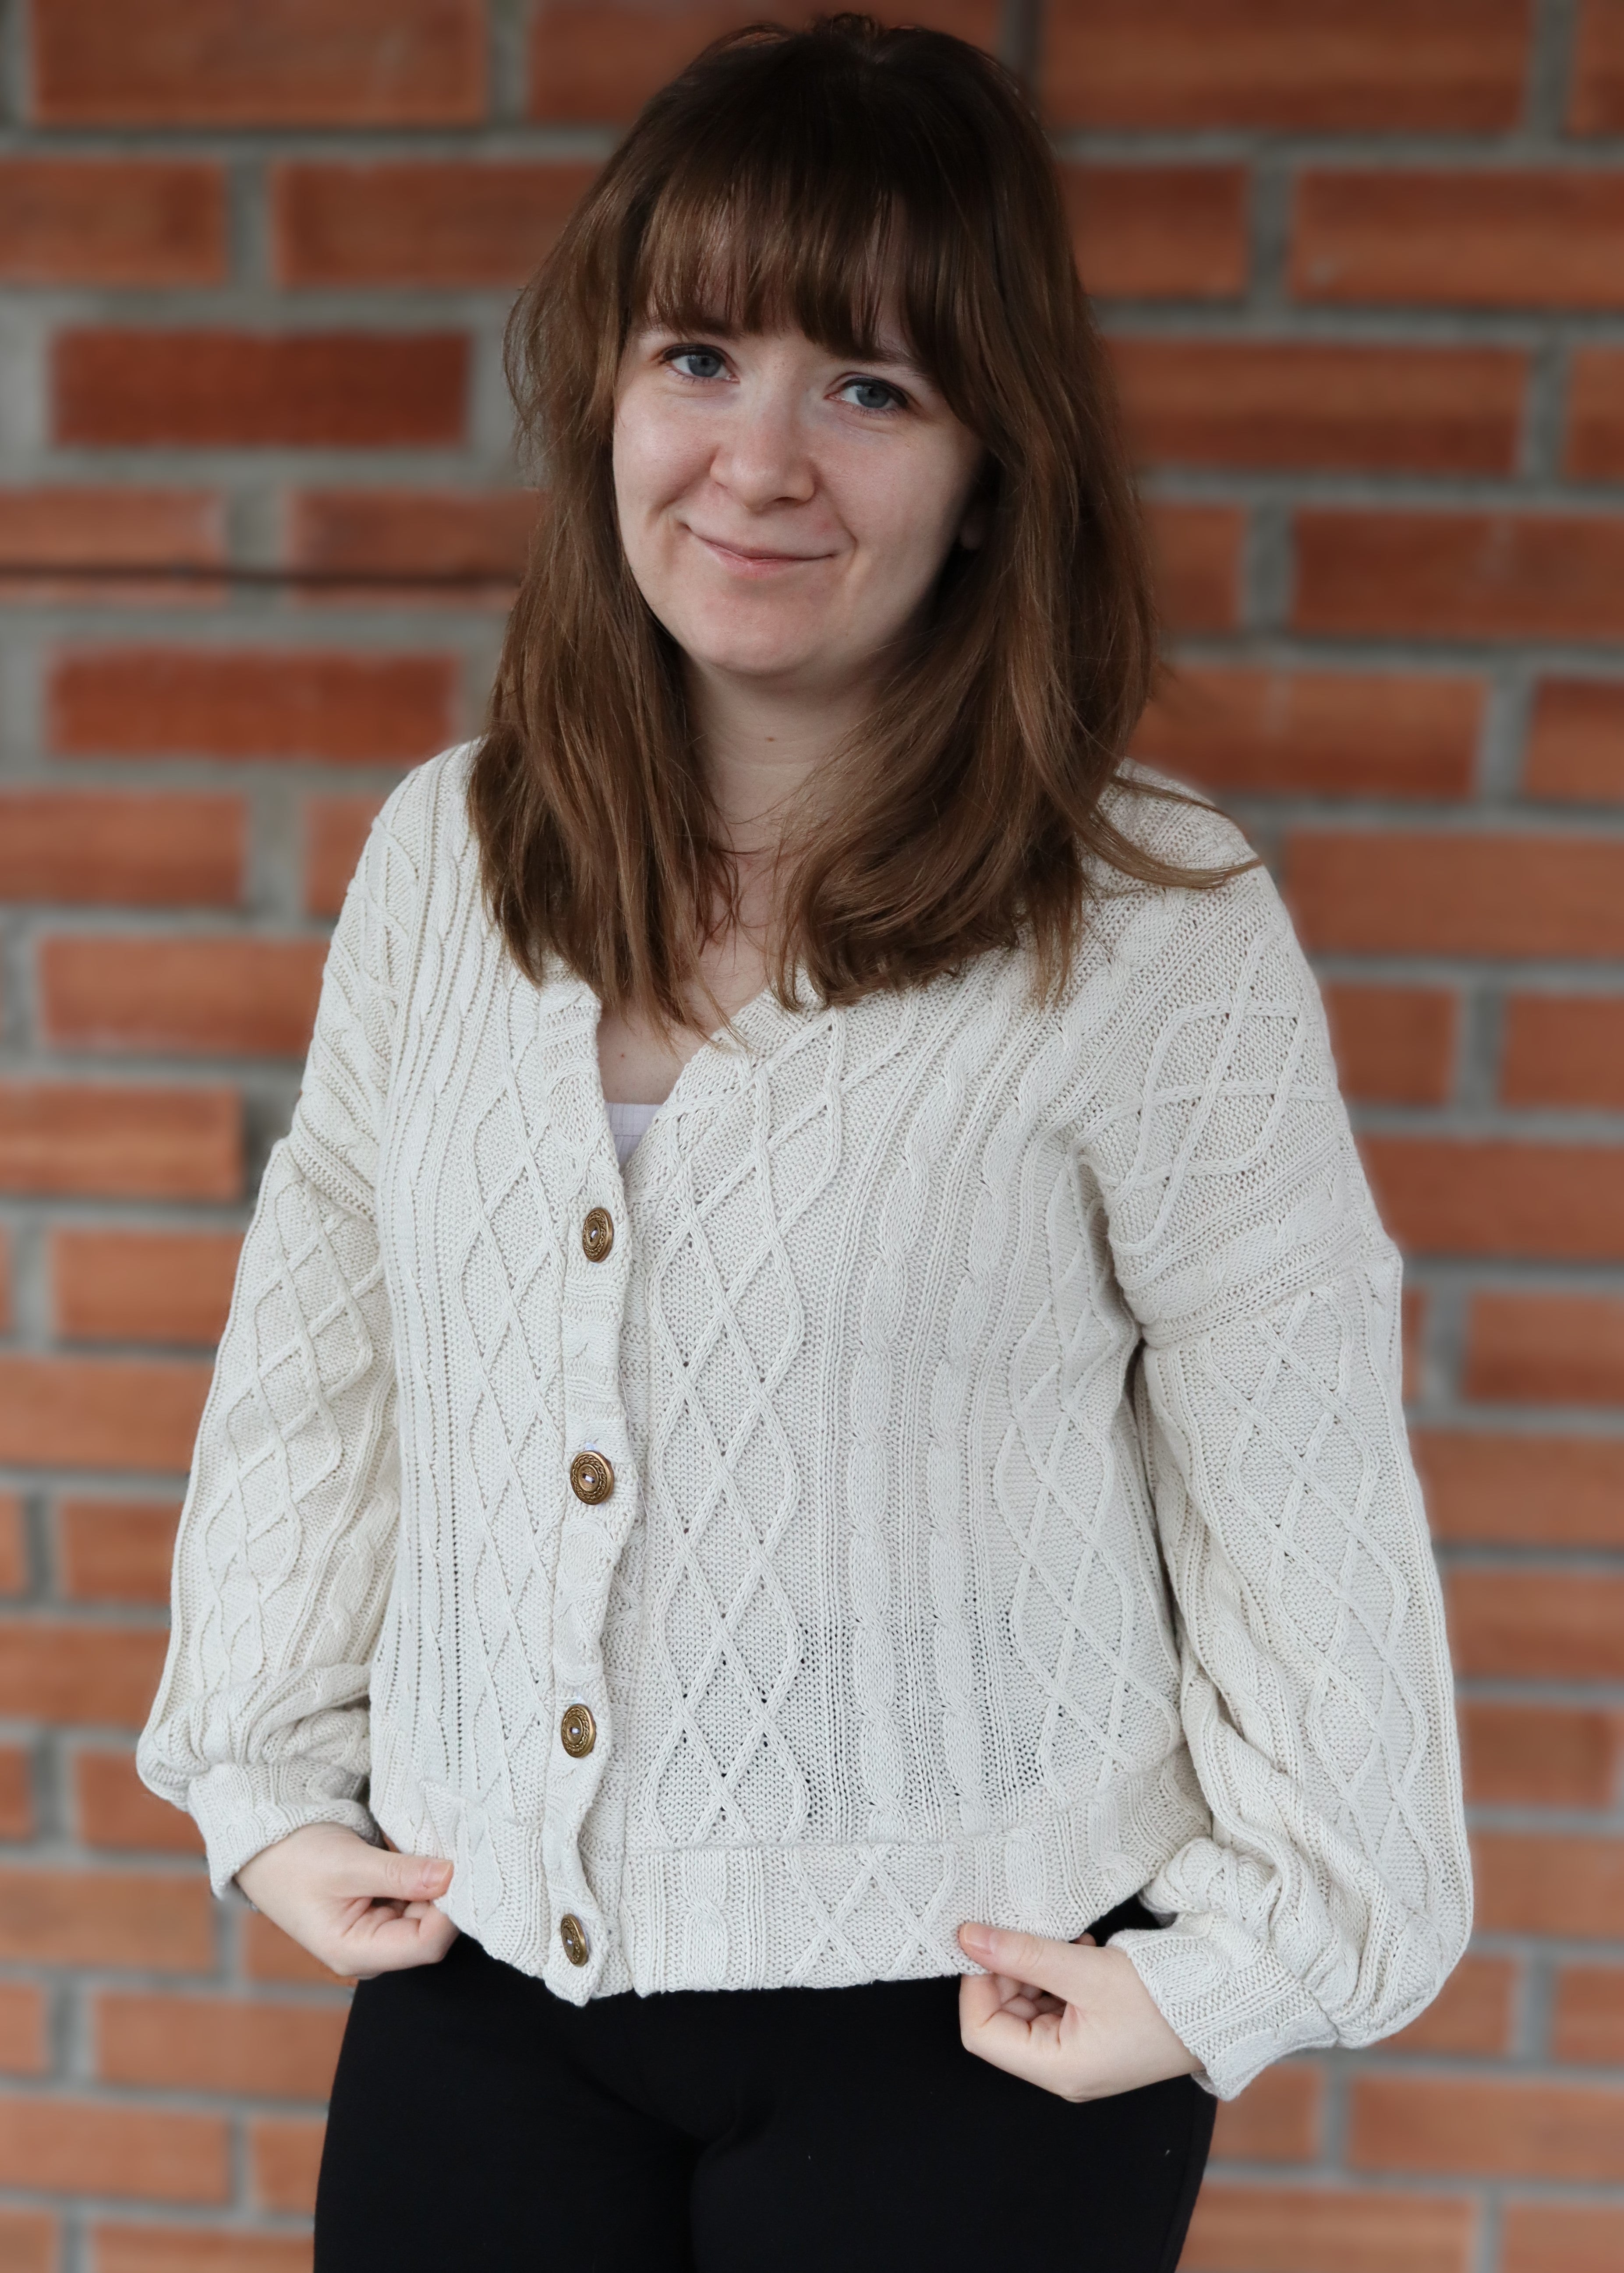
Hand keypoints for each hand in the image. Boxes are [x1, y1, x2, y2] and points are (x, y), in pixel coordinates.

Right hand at [235, 1822, 457, 1980]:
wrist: (265, 1847)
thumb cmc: (294, 1860)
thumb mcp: (348, 1864)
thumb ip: (400, 1874)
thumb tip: (450, 1876)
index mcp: (356, 1953)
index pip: (425, 1945)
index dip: (451, 1911)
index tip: (462, 1871)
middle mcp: (371, 1951)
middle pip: (431, 1932)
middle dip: (447, 1896)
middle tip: (459, 1855)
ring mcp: (376, 1932)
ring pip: (427, 1914)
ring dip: (437, 1885)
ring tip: (441, 1850)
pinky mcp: (379, 1912)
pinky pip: (415, 1901)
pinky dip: (425, 1879)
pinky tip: (427, 1856)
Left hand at [957, 1921, 1200, 2101]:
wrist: (1221, 2004)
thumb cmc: (1161, 1999)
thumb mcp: (1086, 1970)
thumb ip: (1023, 1954)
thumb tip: (968, 1938)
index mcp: (1058, 2069)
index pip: (982, 2034)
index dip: (976, 1986)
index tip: (984, 1944)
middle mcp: (1062, 2070)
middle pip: (1001, 2019)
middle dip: (1007, 1972)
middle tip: (1026, 1935)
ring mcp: (1077, 2054)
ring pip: (1025, 2006)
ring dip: (1033, 1969)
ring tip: (1064, 1944)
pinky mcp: (1091, 2036)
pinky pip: (1052, 2003)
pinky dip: (1055, 1974)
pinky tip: (1079, 1952)